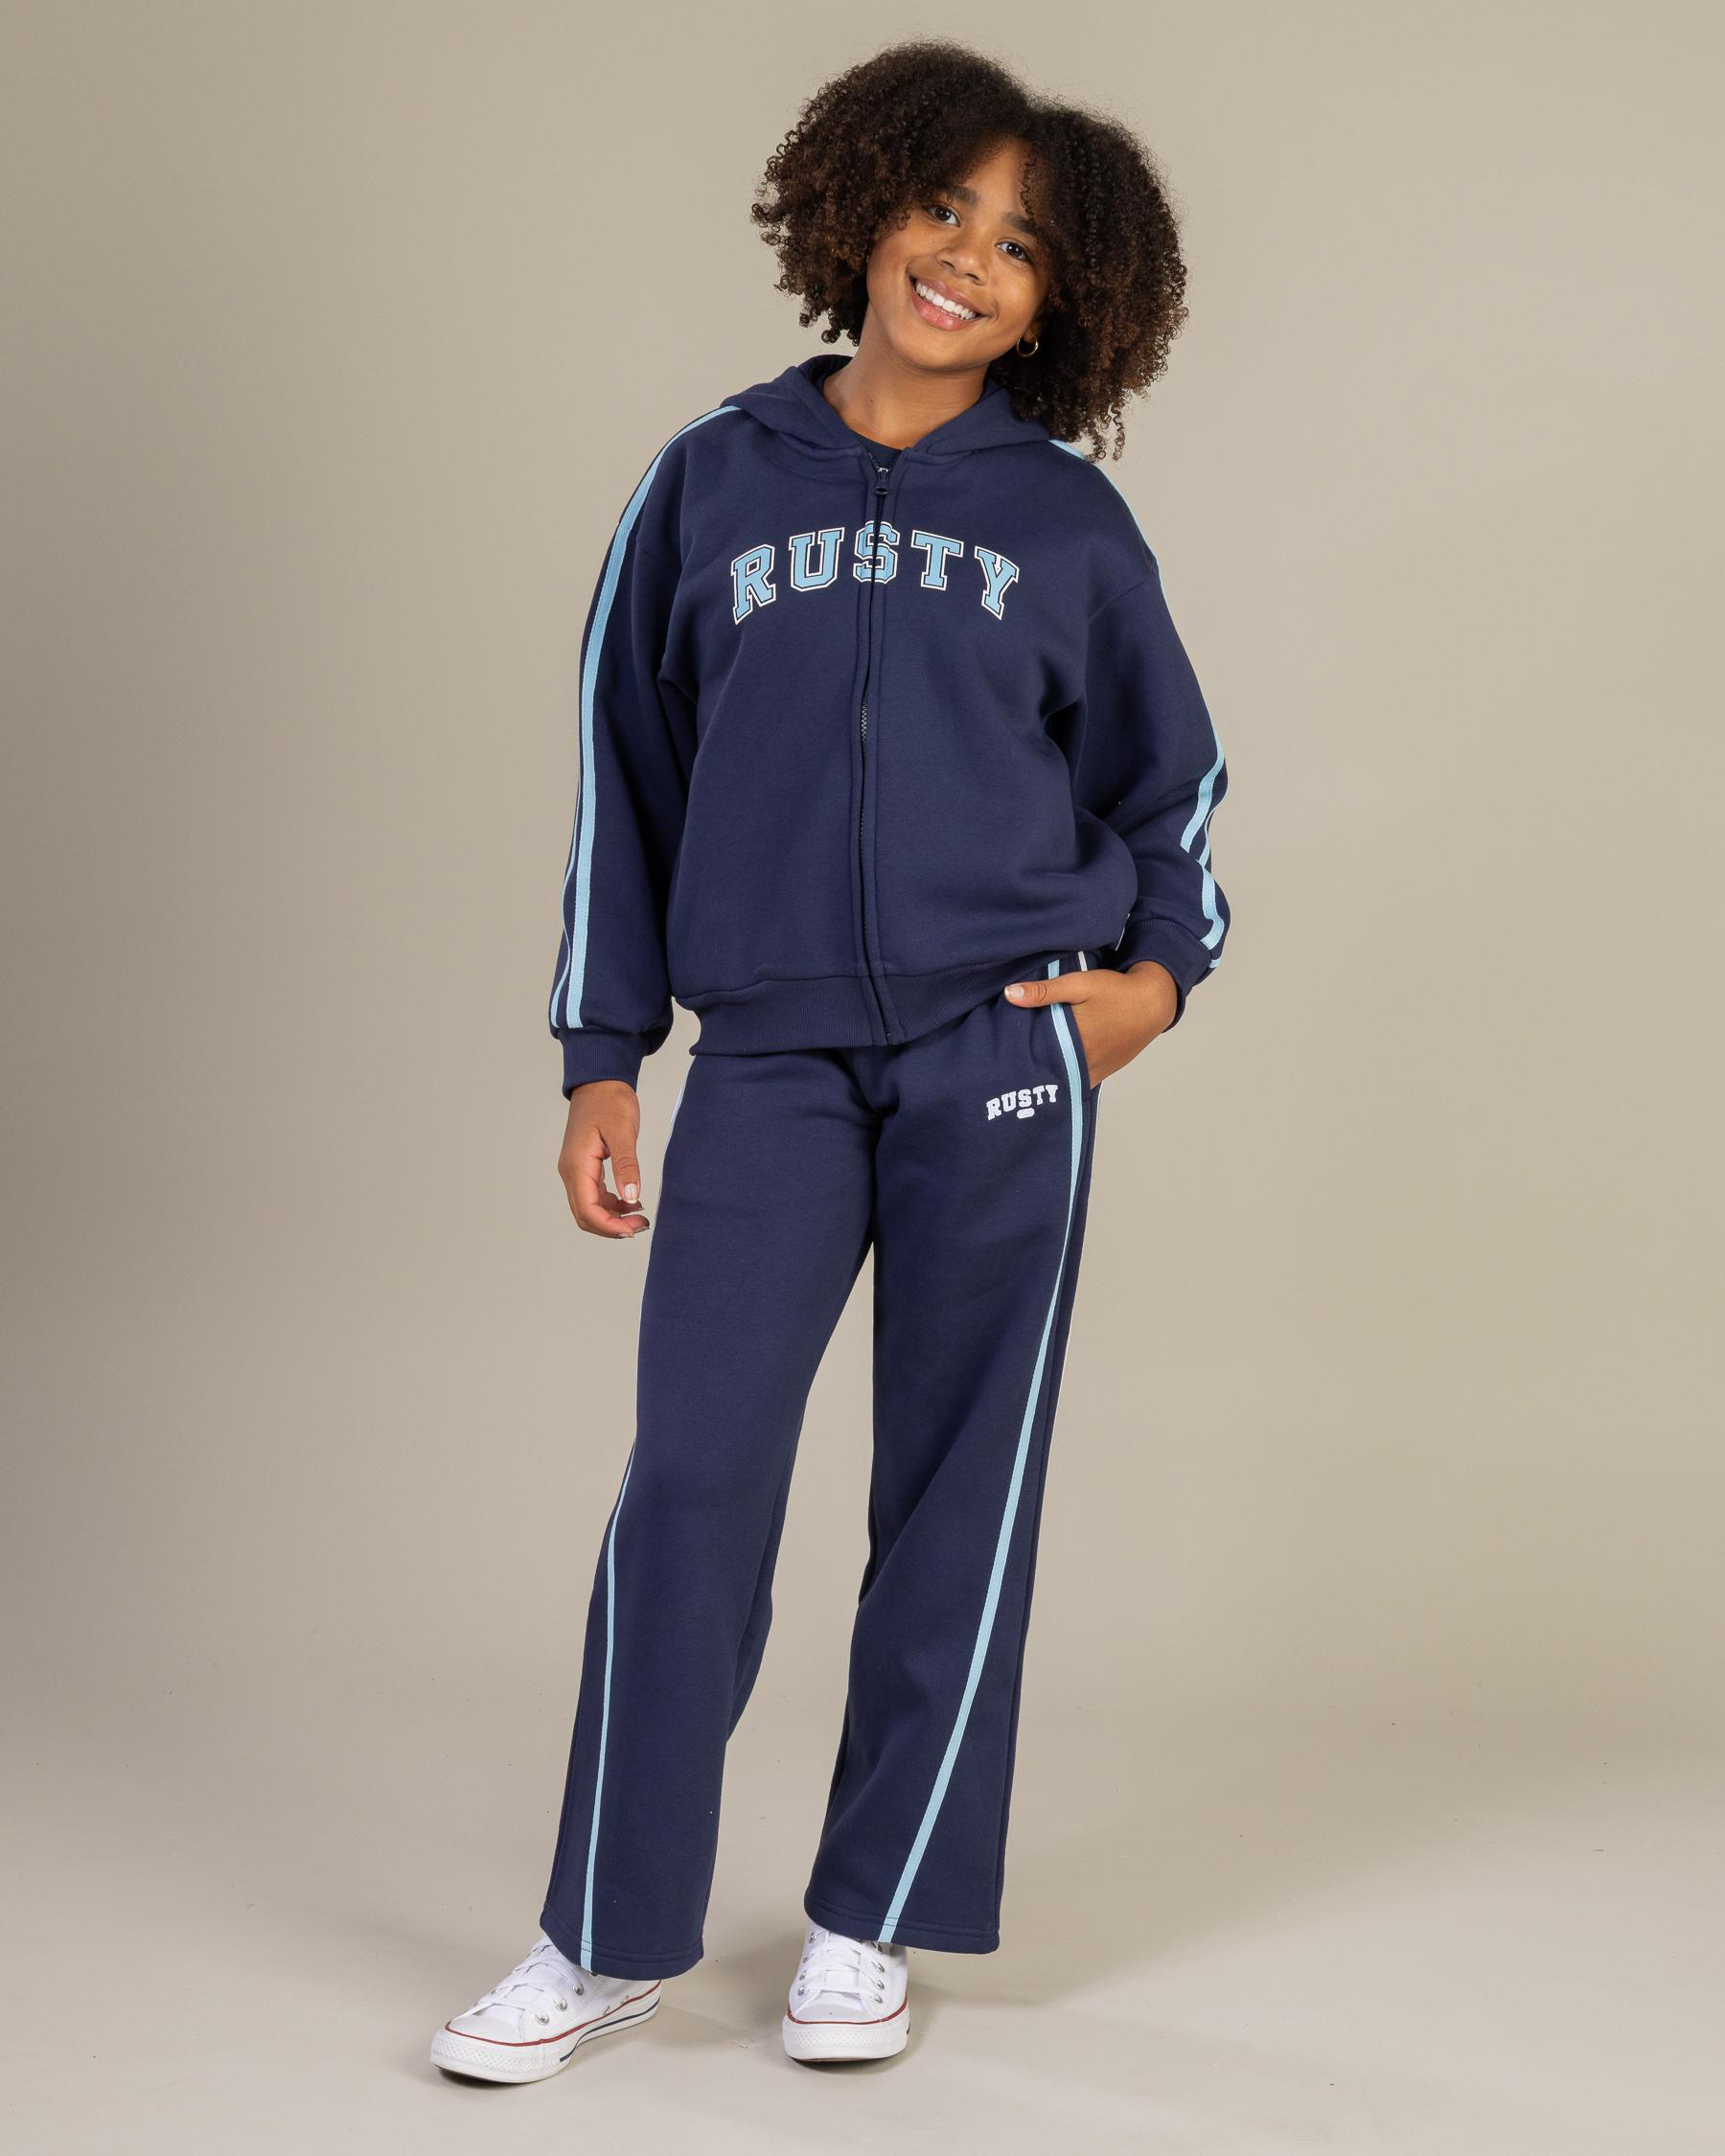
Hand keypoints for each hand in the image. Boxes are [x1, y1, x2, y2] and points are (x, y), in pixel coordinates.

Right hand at [559, 1080, 650, 1237]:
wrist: (599, 1082)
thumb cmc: (610, 1101)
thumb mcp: (623, 1132)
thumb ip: (626, 1165)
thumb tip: (631, 1198)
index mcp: (577, 1165)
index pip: (588, 1210)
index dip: (610, 1226)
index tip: (635, 1228)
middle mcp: (571, 1172)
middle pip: (585, 1215)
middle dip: (612, 1227)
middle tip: (642, 1225)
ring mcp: (576, 1170)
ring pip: (588, 1208)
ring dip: (612, 1218)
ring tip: (640, 1216)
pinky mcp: (584, 1168)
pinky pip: (593, 1196)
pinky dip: (611, 1205)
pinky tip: (632, 1202)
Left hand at [1002, 960, 1177, 1085]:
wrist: (1153, 1002)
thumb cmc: (1116, 992)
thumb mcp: (1079, 984)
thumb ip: (1044, 991)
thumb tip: (1009, 994)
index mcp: (1074, 1044)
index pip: (1036, 1059)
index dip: (1018, 1059)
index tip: (1000, 1058)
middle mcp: (1084, 1064)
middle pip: (1048, 1074)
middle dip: (1029, 1071)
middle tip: (1007, 1066)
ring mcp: (1095, 1071)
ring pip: (1063, 1080)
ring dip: (1047, 1075)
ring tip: (1025, 1069)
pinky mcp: (1103, 1072)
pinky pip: (1077, 1079)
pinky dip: (1064, 1076)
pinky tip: (1051, 1069)